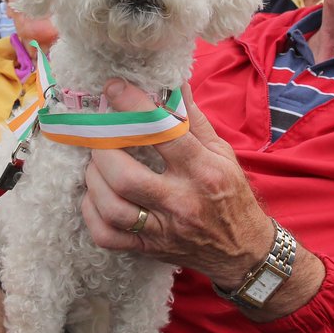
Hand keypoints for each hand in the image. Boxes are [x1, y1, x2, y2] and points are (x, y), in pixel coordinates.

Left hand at [81, 79, 273, 285]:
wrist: (243, 250)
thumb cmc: (231, 195)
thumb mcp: (222, 152)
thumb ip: (193, 119)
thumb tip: (174, 82)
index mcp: (203, 171)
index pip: (163, 134)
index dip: (133, 107)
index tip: (113, 88)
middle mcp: (182, 201)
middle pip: (126, 177)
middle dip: (103, 148)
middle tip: (99, 133)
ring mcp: (163, 230)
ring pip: (112, 208)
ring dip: (94, 180)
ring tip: (96, 163)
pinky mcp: (148, 249)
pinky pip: (106, 236)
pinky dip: (91, 214)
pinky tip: (95, 195)